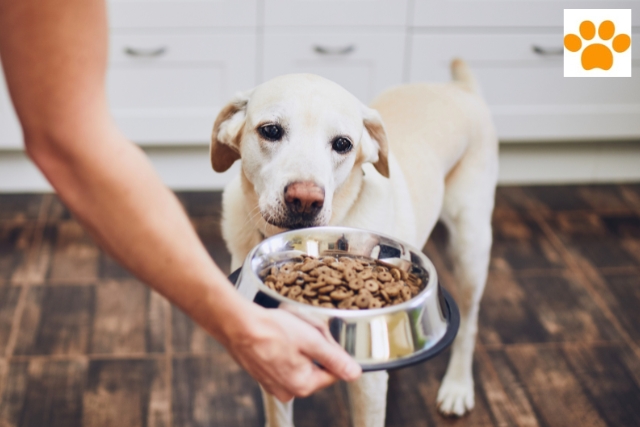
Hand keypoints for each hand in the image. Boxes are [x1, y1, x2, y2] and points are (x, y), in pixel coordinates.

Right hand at [224, 304, 361, 401]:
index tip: (320, 335)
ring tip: (287, 330)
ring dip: (298, 345)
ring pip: (299, 362)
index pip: (333, 372)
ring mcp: (272, 383)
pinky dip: (283, 347)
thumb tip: (355, 373)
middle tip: (302, 329)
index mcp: (303, 385)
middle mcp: (287, 390)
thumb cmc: (272, 330)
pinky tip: (276, 334)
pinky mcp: (262, 374)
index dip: (331, 350)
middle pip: (315, 366)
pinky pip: (282, 361)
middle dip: (313, 347)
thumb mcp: (311, 340)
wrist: (236, 324)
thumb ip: (335, 359)